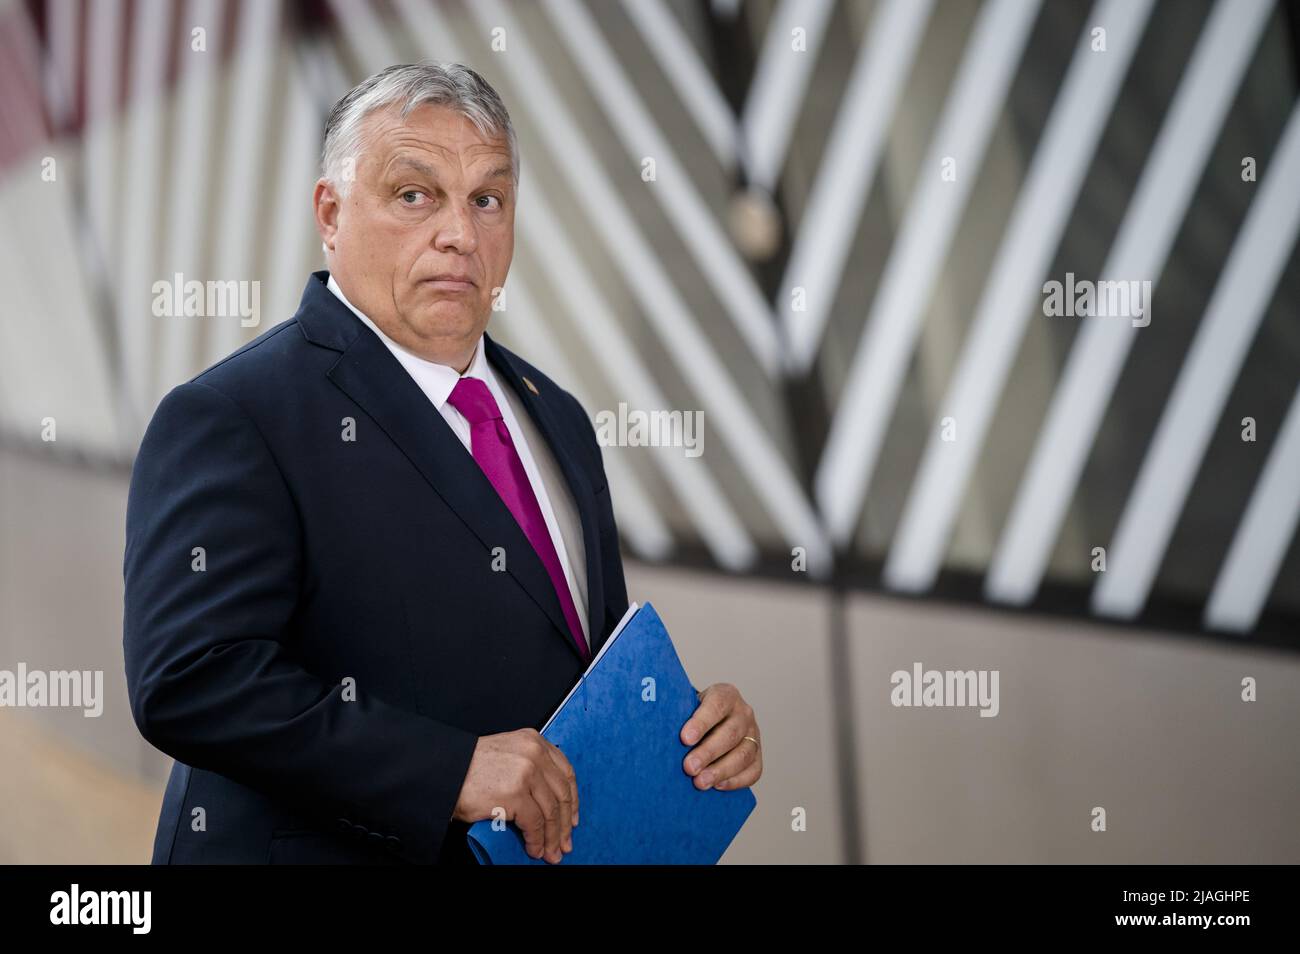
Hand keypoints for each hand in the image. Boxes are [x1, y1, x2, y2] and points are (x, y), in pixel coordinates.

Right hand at [452, 728, 578, 863]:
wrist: (444, 770)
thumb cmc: (470, 766)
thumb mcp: (508, 754)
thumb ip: (530, 767)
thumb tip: (548, 804)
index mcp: (534, 741)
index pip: (565, 772)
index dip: (573, 799)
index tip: (572, 818)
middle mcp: (533, 753)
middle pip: (561, 793)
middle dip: (564, 824)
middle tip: (564, 843)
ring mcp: (526, 773)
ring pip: (551, 812)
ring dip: (552, 837)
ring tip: (552, 853)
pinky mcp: (514, 794)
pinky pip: (534, 824)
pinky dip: (537, 840)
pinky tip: (535, 849)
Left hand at [679, 683, 761, 791]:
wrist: (708, 722)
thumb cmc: (692, 715)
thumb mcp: (686, 706)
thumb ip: (678, 715)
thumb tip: (659, 732)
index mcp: (726, 694)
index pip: (716, 704)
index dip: (701, 722)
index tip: (684, 739)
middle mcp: (743, 713)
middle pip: (730, 733)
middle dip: (708, 752)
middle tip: (689, 767)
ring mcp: (753, 734)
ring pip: (743, 754)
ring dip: (721, 770)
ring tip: (700, 782)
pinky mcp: (757, 755)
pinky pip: (753, 771)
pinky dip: (736, 781)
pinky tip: (718, 786)